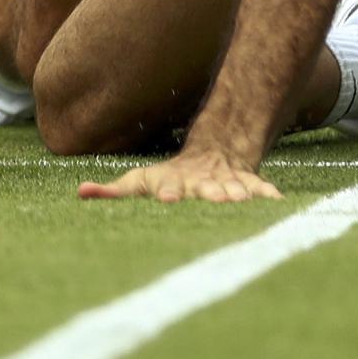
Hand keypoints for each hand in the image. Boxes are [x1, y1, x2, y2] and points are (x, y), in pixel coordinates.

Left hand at [77, 145, 282, 203]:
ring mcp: (225, 183)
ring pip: (234, 188)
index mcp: (173, 183)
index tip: (167, 199)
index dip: (169, 191)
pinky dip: (267, 195)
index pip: (169, 186)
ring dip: (238, 194)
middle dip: (209, 193)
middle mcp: (200, 183)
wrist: (212, 156)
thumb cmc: (167, 179)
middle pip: (205, 188)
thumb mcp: (138, 182)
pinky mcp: (247, 185)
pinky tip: (277, 201)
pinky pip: (260, 189)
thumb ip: (113, 191)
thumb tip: (80, 192)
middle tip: (214, 198)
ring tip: (242, 200)